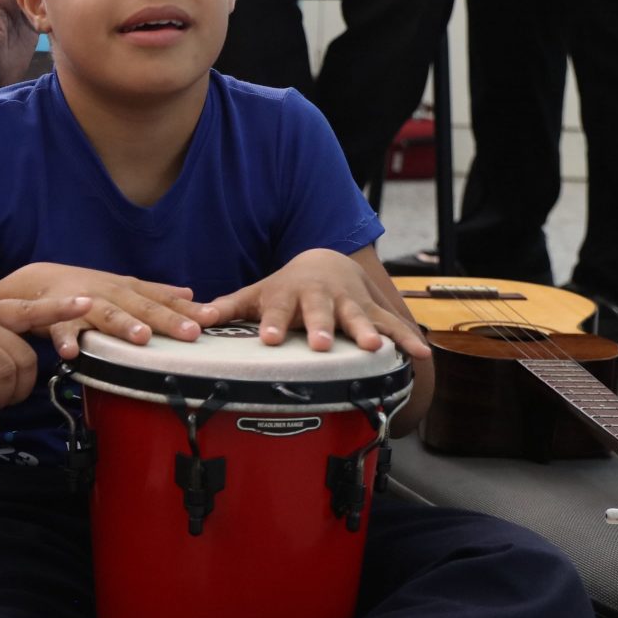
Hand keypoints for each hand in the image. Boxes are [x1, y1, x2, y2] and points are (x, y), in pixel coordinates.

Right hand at [6, 263, 214, 358]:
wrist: (37, 281)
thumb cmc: (86, 289)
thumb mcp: (123, 286)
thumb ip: (156, 292)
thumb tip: (192, 295)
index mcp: (127, 290)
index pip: (162, 300)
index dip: (187, 310)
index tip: (213, 319)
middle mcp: (109, 294)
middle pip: (140, 307)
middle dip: (166, 319)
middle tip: (190, 332)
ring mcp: (82, 304)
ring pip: (105, 315)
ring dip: (123, 325)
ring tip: (141, 337)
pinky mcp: (54, 317)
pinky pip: (61, 329)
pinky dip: (66, 340)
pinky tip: (72, 353)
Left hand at [198, 248, 432, 360]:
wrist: (326, 260)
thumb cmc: (284, 287)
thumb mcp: (256, 293)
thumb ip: (228, 308)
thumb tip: (195, 320)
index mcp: (289, 295)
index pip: (278, 309)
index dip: (275, 323)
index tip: (270, 339)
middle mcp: (321, 298)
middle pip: (321, 313)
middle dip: (322, 327)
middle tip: (321, 344)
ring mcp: (350, 304)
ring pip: (360, 318)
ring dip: (368, 332)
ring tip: (375, 349)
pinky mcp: (374, 311)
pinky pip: (393, 326)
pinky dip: (408, 340)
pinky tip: (422, 356)